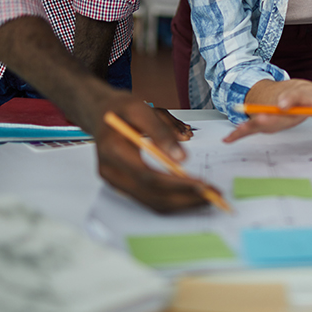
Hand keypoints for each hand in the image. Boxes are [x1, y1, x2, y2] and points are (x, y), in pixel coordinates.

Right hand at [0, 17, 207, 212]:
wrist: (98, 112)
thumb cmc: (121, 108)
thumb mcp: (141, 108)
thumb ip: (161, 132)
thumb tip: (182, 158)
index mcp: (113, 151)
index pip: (148, 176)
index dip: (177, 184)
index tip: (202, 185)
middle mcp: (110, 172)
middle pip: (151, 195)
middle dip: (185, 198)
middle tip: (213, 196)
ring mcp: (114, 181)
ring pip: (150, 202)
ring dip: (181, 204)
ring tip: (206, 197)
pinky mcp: (121, 185)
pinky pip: (148, 199)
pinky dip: (171, 201)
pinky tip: (190, 195)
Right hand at [224, 79, 311, 142]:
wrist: (288, 90)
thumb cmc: (311, 100)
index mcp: (304, 92)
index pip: (303, 94)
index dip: (293, 99)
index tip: (285, 107)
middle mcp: (286, 98)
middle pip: (281, 104)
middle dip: (276, 109)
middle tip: (276, 110)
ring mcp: (272, 108)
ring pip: (263, 114)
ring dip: (255, 120)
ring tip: (253, 123)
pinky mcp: (262, 118)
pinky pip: (250, 126)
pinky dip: (239, 132)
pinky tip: (229, 139)